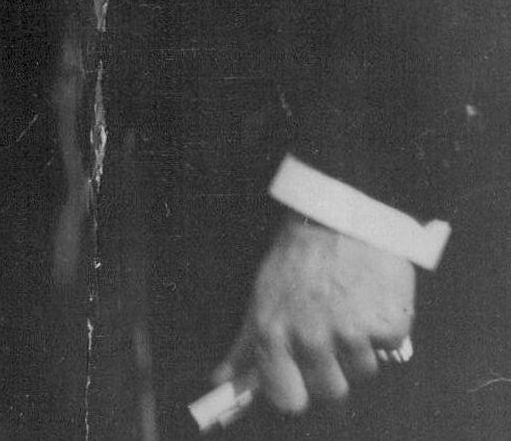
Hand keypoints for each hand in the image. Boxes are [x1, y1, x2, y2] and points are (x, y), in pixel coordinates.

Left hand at [212, 216, 414, 413]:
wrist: (341, 211)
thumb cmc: (300, 255)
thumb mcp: (263, 293)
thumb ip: (245, 344)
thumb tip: (221, 380)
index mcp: (274, 333)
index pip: (287, 400)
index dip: (297, 392)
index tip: (302, 379)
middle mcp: (311, 338)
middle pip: (331, 391)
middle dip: (333, 367)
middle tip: (330, 328)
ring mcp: (352, 334)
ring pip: (363, 371)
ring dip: (361, 346)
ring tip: (350, 305)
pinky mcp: (389, 325)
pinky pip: (390, 347)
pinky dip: (385, 326)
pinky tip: (372, 295)